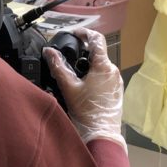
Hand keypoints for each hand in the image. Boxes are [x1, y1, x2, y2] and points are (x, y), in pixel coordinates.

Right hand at [43, 27, 125, 148]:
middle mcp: (113, 71)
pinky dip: (93, 76)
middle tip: (68, 59)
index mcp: (104, 66)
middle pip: (97, 53)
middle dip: (82, 54)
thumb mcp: (69, 87)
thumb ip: (58, 66)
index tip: (74, 34)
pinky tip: (83, 88)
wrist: (101, 134)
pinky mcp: (116, 90)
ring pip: (100, 66)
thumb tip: (49, 52)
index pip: (96, 39)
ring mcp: (116, 81)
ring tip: (74, 77)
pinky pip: (104, 77)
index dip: (84, 32)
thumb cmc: (87, 112)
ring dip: (87, 66)